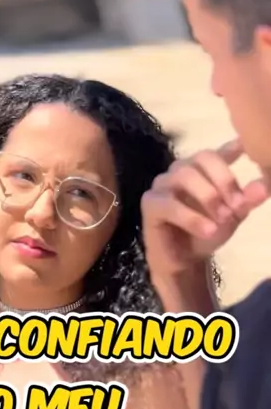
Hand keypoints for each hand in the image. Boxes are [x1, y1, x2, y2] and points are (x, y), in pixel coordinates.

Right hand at [141, 139, 268, 279]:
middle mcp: (181, 170)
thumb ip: (246, 201)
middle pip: (203, 157)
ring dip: (208, 196)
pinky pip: (169, 204)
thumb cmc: (206, 233)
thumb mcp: (232, 217)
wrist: (183, 262)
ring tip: (223, 218)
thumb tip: (263, 189)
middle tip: (238, 204)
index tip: (248, 146)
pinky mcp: (150, 203)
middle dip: (224, 179)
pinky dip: (191, 217)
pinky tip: (208, 230)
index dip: (234, 146)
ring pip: (184, 176)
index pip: (218, 152)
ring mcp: (162, 184)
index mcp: (202, 169)